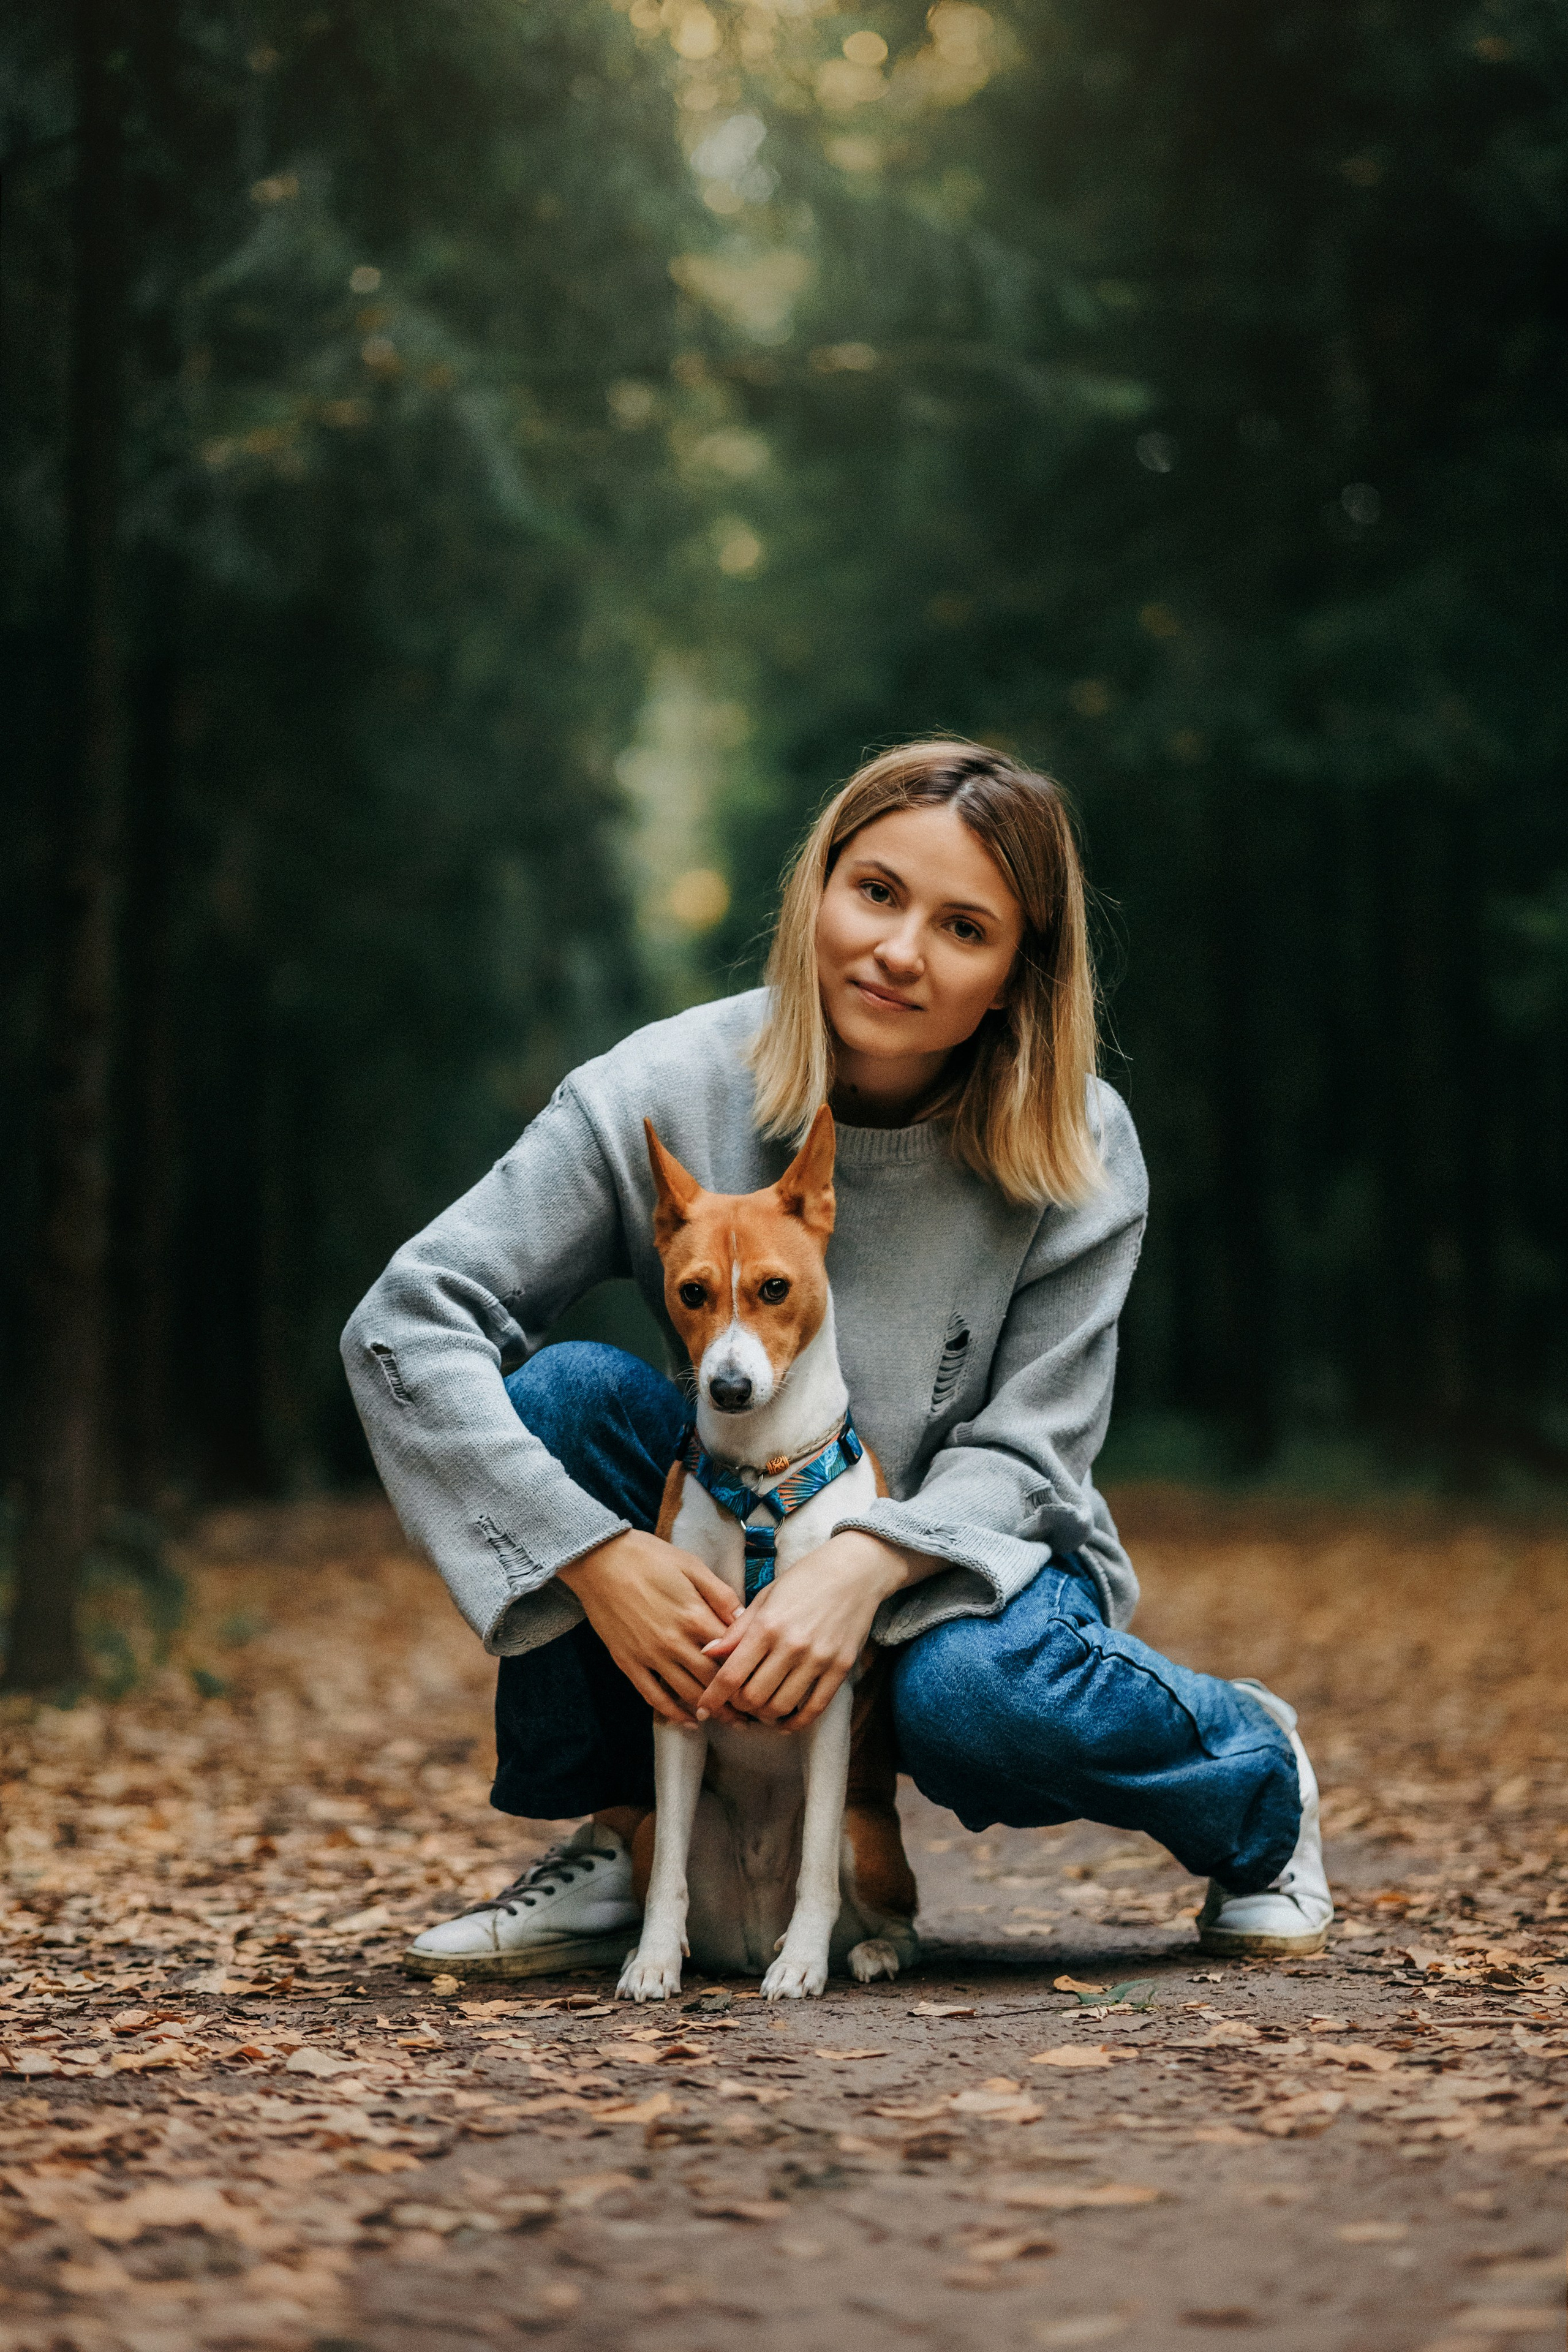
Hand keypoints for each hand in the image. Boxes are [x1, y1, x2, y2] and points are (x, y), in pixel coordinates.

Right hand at [558, 1530, 741, 1728]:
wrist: (599, 1560)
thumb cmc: (649, 1557)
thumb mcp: (692, 1565)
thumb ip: (720, 1594)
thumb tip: (744, 1620)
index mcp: (695, 1616)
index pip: (731, 1653)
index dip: (748, 1669)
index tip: (761, 1682)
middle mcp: (675, 1642)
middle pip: (712, 1680)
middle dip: (735, 1700)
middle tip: (752, 1715)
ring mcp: (650, 1655)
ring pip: (686, 1693)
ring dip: (709, 1711)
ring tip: (728, 1722)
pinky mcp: (628, 1662)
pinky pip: (652, 1696)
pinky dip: (671, 1713)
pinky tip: (686, 1721)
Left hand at [695, 1531, 918, 1731]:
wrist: (855, 1570)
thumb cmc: (805, 1579)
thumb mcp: (765, 1597)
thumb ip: (737, 1630)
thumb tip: (707, 1652)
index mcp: (768, 1625)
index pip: (731, 1675)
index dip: (712, 1698)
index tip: (703, 1709)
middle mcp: (792, 1645)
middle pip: (753, 1697)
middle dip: (738, 1705)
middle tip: (736, 1701)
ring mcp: (819, 1659)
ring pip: (781, 1707)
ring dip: (764, 1715)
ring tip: (759, 1708)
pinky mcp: (840, 1669)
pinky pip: (814, 1709)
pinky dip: (795, 1722)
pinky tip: (784, 1721)